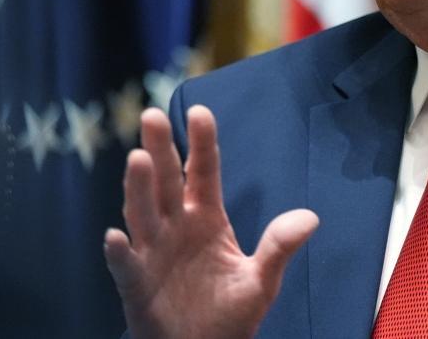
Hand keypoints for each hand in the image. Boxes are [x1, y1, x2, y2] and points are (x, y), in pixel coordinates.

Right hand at [104, 106, 318, 338]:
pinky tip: (116, 236)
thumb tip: (311, 218)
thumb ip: (279, 247)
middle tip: (152, 116)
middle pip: (165, 181)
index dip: (201, 143)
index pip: (203, 172)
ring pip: (142, 213)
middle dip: (160, 149)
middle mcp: (175, 226)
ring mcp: (152, 252)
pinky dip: (119, 252)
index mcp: (206, 218)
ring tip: (138, 158)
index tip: (200, 112)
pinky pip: (125, 265)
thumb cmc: (229, 315)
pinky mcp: (136, 284)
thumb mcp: (261, 281)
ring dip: (137, 187)